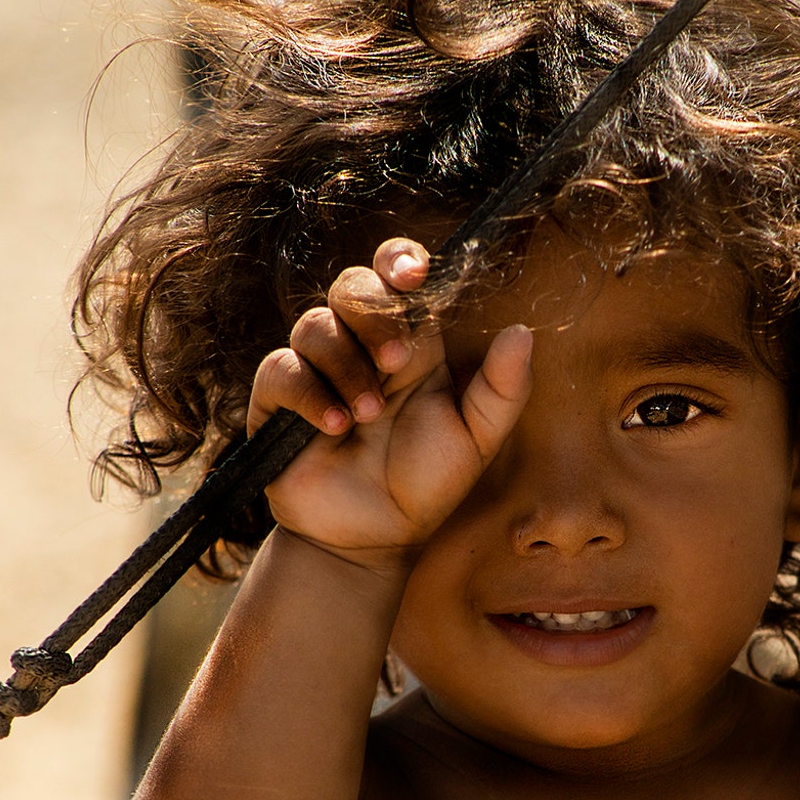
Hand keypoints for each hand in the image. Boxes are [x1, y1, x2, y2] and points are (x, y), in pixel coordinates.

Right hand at [247, 238, 532, 573]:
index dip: (399, 260)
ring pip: (315, 324)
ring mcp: (316, 370)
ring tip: (368, 417)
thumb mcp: (476, 439)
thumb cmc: (426, 485)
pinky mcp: (278, 400)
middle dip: (375, 315)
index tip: (414, 274)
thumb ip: (502, 389)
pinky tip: (337, 427)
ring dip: (347, 366)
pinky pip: (282, 369)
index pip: (396, 276)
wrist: (373, 539)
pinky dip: (311, 394)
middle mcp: (360, 346)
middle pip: (352, 285)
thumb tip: (521, 332)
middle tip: (396, 363)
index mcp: (410, 344)